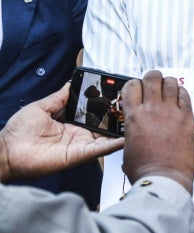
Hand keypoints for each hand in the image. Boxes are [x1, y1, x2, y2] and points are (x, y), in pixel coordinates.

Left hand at [0, 84, 123, 181]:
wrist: (7, 151)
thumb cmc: (18, 131)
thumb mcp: (41, 107)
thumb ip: (59, 97)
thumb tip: (71, 83)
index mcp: (70, 123)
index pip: (93, 114)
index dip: (105, 107)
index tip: (117, 97)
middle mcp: (78, 134)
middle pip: (103, 126)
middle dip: (117, 118)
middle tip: (132, 107)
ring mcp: (80, 145)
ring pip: (106, 138)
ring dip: (120, 132)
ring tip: (135, 121)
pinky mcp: (78, 155)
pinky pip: (99, 150)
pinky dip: (113, 145)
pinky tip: (125, 139)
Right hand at [121, 70, 193, 193]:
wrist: (165, 178)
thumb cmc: (144, 169)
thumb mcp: (128, 146)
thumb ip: (132, 130)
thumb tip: (135, 128)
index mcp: (133, 116)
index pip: (131, 85)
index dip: (135, 85)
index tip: (139, 91)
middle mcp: (152, 109)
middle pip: (152, 77)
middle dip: (153, 78)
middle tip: (155, 86)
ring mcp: (171, 111)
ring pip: (171, 81)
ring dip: (169, 84)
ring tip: (169, 91)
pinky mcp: (187, 117)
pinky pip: (185, 95)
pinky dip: (182, 93)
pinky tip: (180, 99)